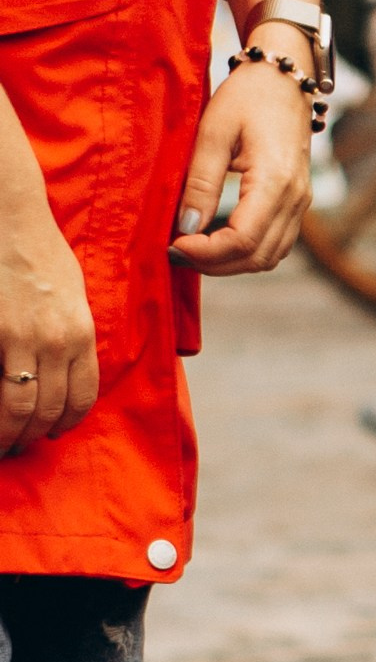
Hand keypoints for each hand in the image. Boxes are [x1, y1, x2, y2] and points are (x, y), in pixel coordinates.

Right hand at [0, 102, 96, 455]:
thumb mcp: (73, 293)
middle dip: (33, 435)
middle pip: (49, 408)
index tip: (53, 432)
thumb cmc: (39, 250)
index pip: (82, 397)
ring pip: (18, 405)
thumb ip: (74, 334)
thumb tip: (68, 368)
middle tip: (18, 446)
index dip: (66, 421)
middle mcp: (56, 341)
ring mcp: (20, 338)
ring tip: (1, 442)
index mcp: (82, 332)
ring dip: (9, 431)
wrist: (7, 215)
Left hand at [171, 32, 315, 276]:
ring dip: (231, 263)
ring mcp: (301, 204)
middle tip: (175, 251)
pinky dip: (245, 252)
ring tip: (193, 249)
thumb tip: (185, 227)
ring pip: (269, 257)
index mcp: (276, 181)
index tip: (173, 243)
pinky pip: (275, 244)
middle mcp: (295, 199)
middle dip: (214, 263)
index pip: (243, 239)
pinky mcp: (297, 204)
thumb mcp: (214, 132)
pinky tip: (217, 240)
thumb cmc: (248, 97)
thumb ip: (201, 182)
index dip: (206, 251)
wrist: (284, 79)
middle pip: (257, 257)